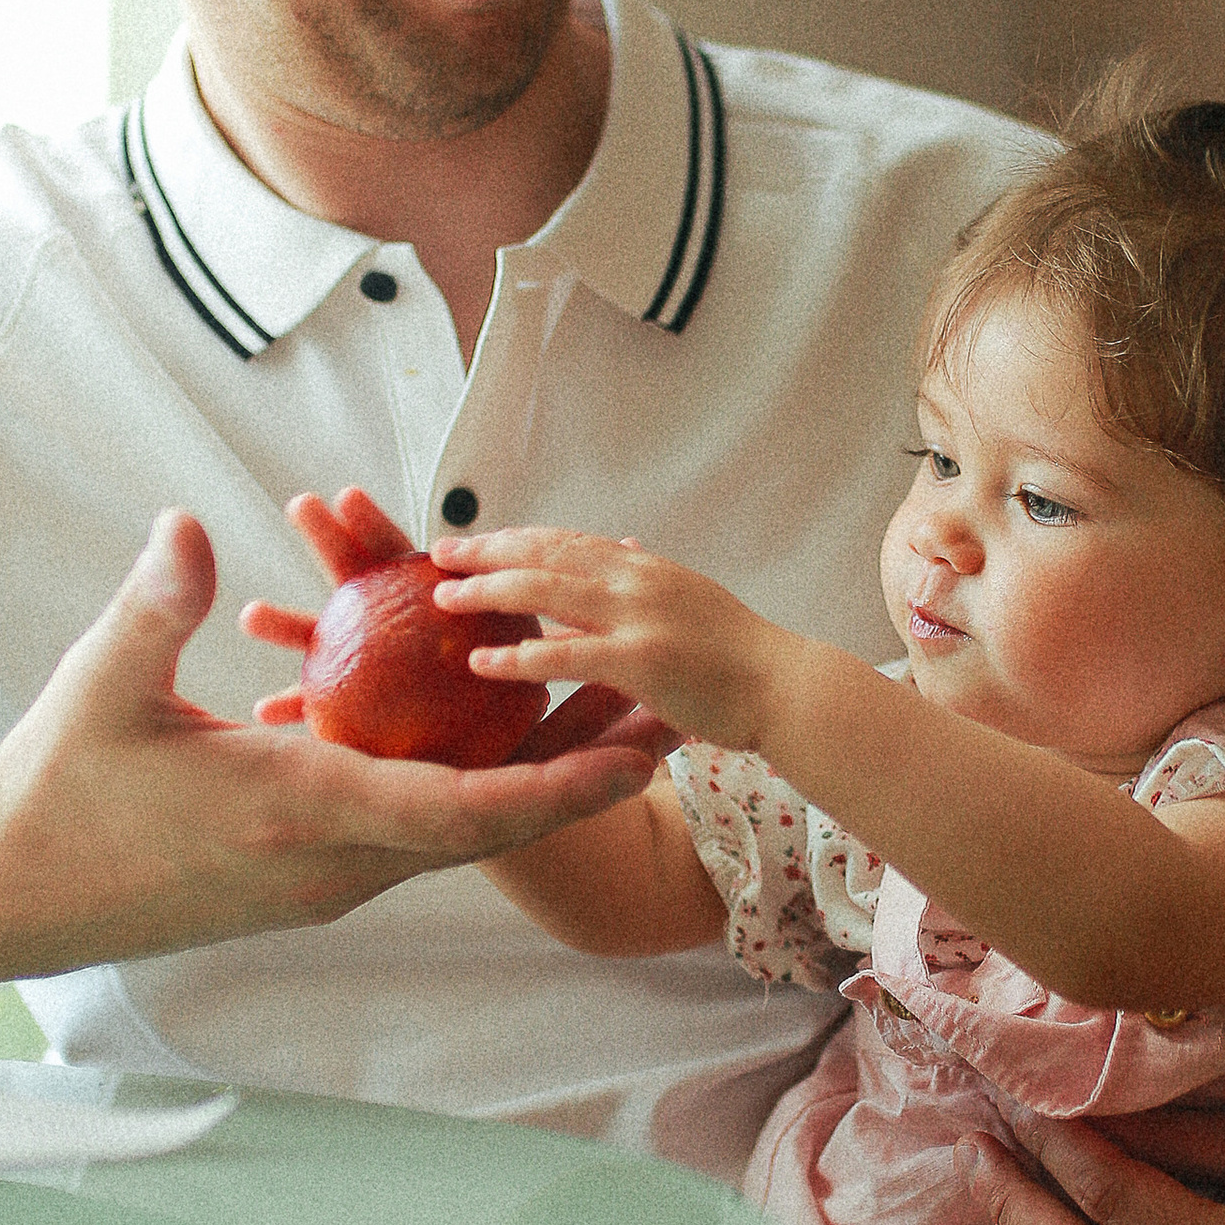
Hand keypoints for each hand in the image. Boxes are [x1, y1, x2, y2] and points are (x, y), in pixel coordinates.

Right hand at [0, 509, 661, 973]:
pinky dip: (473, 796)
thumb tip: (190, 524)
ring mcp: (324, 883)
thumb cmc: (53, 787)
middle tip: (661, 728)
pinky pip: (415, 838)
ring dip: (538, 790)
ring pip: (459, 837)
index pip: (458, 810)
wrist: (10, 894)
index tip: (633, 755)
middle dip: (581, 782)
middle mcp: (331, 864)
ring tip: (614, 732)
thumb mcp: (104, 685)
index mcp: (299, 811)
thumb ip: (159, 603)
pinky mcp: (310, 883)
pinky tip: (506, 748)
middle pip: (489, 830)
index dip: (557, 785)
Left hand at [427, 526, 802, 752]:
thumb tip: (621, 545)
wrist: (787, 686)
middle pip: (545, 553)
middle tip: (437, 554)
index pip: (565, 540)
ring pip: (547, 591)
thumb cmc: (739, 655)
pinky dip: (520, 658)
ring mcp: (640, 617)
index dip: (514, 538)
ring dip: (489, 593)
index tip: (473, 540)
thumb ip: (647, 577)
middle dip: (487, 551)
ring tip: (443, 599)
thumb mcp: (689, 597)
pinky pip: (567, 656)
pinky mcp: (643, 662)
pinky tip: (480, 663)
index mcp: (644, 566)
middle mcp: (637, 579)